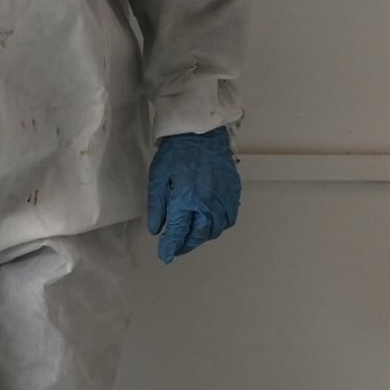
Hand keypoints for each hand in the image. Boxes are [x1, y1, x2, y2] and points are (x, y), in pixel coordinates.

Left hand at [146, 128, 240, 263]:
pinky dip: (219, 226)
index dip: (170, 247)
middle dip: (186, 245)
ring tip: (191, 236)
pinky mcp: (233, 192)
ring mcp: (223, 198)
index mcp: (185, 200)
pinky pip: (229, 218)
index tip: (165, 256)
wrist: (201, 132)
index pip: (178, 232)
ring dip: (202, 237)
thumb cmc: (176, 153)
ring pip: (215, 229)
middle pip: (198, 235)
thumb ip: (157, 206)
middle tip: (176, 248)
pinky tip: (210, 224)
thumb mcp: (158, 177)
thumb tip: (157, 230)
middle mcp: (207, 203)